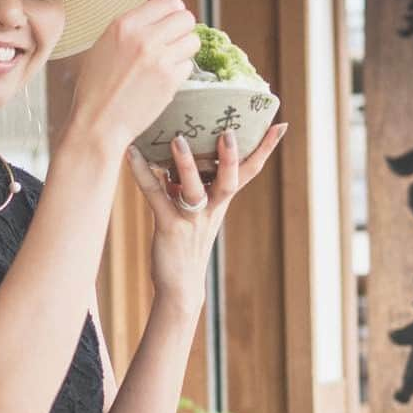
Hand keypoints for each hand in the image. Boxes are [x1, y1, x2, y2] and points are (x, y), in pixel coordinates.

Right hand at [69, 0, 198, 150]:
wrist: (98, 122)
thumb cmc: (96, 88)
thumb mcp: (104, 46)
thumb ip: (131, 28)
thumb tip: (155, 16)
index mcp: (124, 24)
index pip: (168, 1)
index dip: (173, 11)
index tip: (170, 20)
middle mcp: (144, 37)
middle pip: (186, 18)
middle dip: (182, 29)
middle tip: (173, 41)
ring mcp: (160, 59)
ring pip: (192, 41)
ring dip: (184, 50)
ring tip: (169, 60)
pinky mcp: (170, 81)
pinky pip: (188, 66)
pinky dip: (180, 72)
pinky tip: (163, 79)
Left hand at [125, 122, 288, 306]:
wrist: (180, 287)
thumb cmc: (187, 244)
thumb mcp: (197, 211)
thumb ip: (192, 184)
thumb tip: (182, 151)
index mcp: (221, 202)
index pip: (248, 172)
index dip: (265, 149)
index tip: (280, 125)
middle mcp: (212, 209)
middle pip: (229, 181)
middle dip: (231, 157)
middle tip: (229, 131)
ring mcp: (192, 219)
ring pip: (194, 190)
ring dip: (185, 164)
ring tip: (177, 139)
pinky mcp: (169, 227)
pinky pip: (156, 197)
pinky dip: (143, 174)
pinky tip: (131, 153)